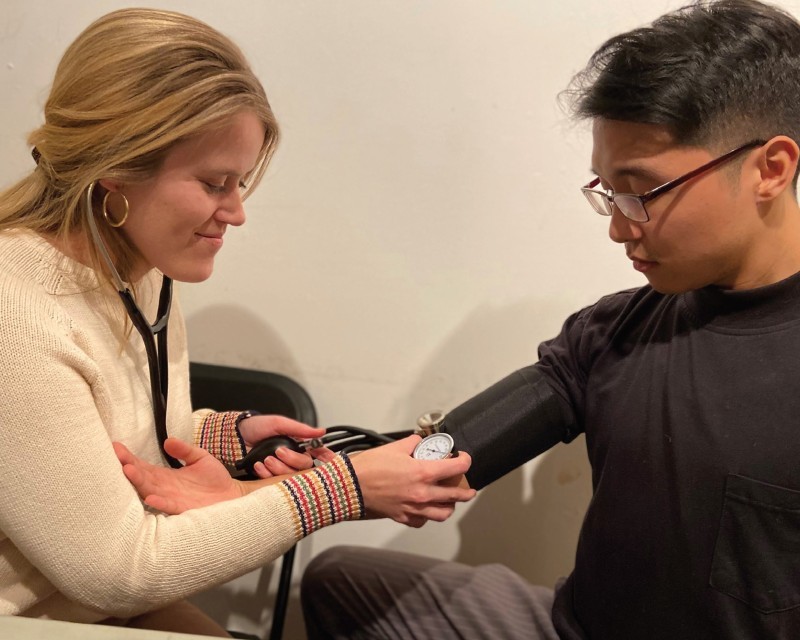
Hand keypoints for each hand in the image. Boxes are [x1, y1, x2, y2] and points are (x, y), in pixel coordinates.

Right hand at [114, 437, 243, 513]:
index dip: (130, 457)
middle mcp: (164, 488)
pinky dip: (159, 502)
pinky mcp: (183, 508)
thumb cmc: (214, 478)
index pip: (143, 466)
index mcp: (165, 475)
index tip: (116, 447)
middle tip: (115, 457)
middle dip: (128, 467)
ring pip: (150, 490)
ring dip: (139, 482)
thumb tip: (168, 440)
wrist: (232, 494)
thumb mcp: (199, 457)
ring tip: (127, 471)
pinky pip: (169, 505)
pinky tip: (150, 497)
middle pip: (142, 477)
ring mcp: (172, 498)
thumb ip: (184, 449)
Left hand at [237, 415, 335, 477]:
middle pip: (304, 466)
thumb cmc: (257, 426)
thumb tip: (321, 431)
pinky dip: (266, 473)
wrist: (235, 436)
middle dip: (291, 460)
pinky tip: (259, 465)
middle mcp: (292, 457)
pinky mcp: (269, 476)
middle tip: (278, 451)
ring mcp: (281, 467)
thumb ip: (300, 429)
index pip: (317, 452)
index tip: (328, 458)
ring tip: (266, 458)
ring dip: (277, 467)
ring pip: (289, 475)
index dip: (325, 457)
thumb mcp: (279, 423)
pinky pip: (273, 481)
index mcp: (298, 444)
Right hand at [350, 435, 476, 527]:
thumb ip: (412, 443)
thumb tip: (419, 440)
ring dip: (450, 506)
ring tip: (451, 502)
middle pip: (456, 495)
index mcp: (424, 473)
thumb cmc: (370, 467)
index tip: (464, 459)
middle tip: (469, 488)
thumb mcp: (394, 448)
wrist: (350, 486)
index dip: (465, 461)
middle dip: (466, 491)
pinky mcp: (403, 517)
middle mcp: (423, 493)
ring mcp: (414, 508)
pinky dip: (428, 516)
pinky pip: (423, 521)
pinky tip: (427, 509)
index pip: (456, 468)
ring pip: (443, 513)